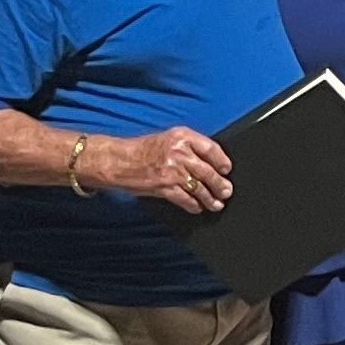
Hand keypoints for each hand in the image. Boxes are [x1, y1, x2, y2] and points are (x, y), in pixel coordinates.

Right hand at [102, 125, 234, 211]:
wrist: (118, 160)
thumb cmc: (142, 150)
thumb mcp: (168, 139)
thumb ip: (188, 147)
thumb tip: (210, 162)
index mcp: (182, 137)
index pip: (211, 148)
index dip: (222, 160)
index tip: (226, 169)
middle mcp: (179, 152)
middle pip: (208, 171)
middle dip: (220, 184)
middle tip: (226, 191)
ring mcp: (172, 171)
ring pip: (199, 187)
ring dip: (210, 198)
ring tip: (217, 204)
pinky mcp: (164, 187)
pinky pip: (184, 198)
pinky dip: (193, 205)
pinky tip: (197, 207)